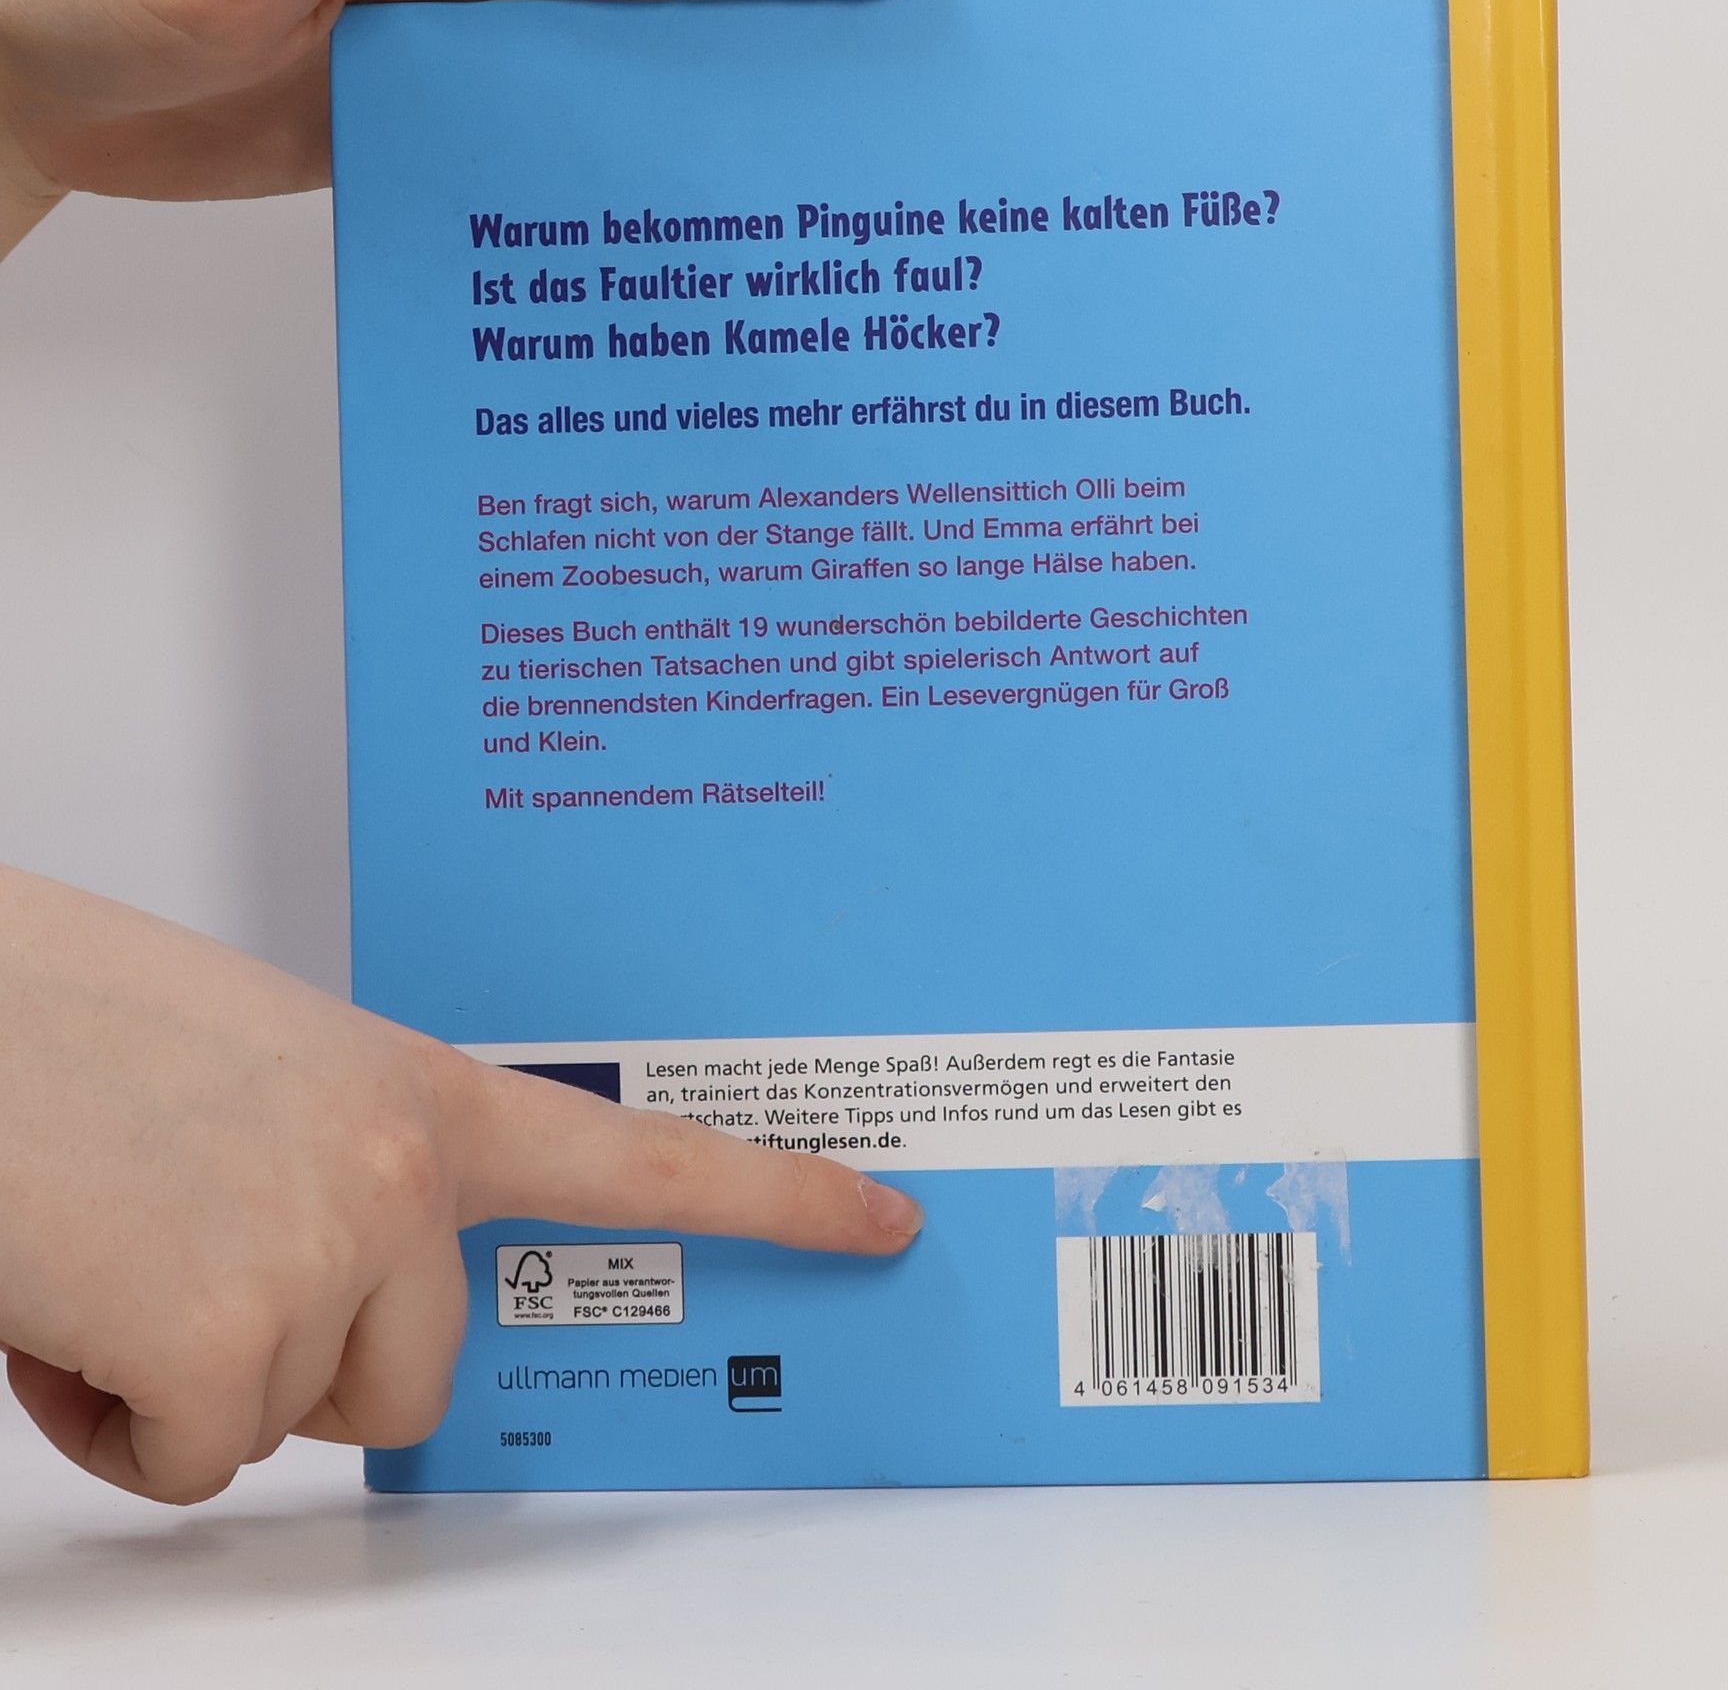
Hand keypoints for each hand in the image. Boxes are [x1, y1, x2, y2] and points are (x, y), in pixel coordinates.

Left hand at [0, 0, 986, 250]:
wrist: (30, 72)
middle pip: (692, 7)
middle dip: (825, 17)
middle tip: (952, 42)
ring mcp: (469, 60)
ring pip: (642, 87)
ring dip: (744, 112)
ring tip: (860, 158)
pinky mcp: (439, 129)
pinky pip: (568, 155)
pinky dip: (637, 186)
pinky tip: (690, 240)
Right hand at [0, 865, 922, 1503]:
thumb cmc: (77, 1027)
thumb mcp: (271, 1074)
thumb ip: (358, 1164)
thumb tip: (359, 1277)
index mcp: (423, 1094)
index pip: (641, 1155)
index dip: (775, 1198)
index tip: (884, 1223)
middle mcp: (404, 1169)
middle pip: (418, 1377)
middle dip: (302, 1362)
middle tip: (183, 1256)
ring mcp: (333, 1250)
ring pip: (294, 1420)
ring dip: (190, 1374)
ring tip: (106, 1250)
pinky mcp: (232, 1337)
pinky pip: (193, 1463)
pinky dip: (110, 1422)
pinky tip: (64, 1303)